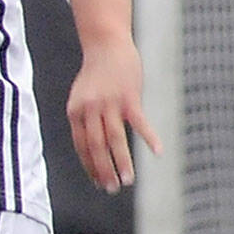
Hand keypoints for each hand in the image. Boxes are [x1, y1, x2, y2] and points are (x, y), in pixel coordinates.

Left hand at [65, 35, 162, 193]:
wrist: (105, 45)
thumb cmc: (96, 74)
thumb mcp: (82, 96)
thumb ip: (86, 118)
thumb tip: (92, 146)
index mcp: (75, 111)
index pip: (81, 145)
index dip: (89, 165)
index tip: (97, 182)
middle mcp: (89, 109)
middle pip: (96, 146)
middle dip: (103, 170)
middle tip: (111, 189)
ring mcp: (109, 103)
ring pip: (114, 139)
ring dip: (121, 162)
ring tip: (127, 181)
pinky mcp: (128, 97)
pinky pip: (139, 122)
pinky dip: (149, 138)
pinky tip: (158, 152)